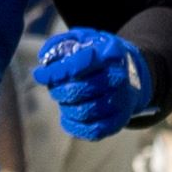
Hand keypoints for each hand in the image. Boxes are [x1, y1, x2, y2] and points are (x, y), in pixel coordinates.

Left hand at [33, 25, 161, 136]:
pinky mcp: (119, 121)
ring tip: (64, 100)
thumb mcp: (83, 40)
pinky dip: (73, 125)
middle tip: (54, 88)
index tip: (40, 75)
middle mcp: (120, 78)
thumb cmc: (99, 57)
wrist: (131, 75)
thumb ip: (61, 45)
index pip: (79, 64)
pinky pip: (92, 131)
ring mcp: (122, 102)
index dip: (56, 71)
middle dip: (59, 90)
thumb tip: (44, 58)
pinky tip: (68, 115)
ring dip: (65, 107)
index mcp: (111, 53)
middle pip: (79, 90)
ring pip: (83, 112)